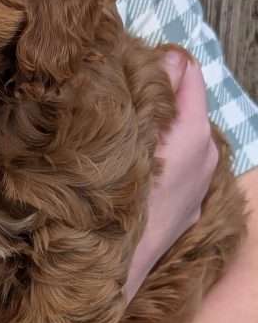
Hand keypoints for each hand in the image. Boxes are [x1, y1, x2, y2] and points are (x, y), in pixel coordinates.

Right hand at [123, 50, 217, 301]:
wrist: (120, 265)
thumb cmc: (118, 195)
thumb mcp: (131, 134)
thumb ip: (150, 92)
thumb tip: (165, 56)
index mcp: (193, 130)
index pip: (186, 71)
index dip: (157, 61)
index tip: (126, 64)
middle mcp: (206, 152)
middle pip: (184, 102)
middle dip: (155, 92)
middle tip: (117, 95)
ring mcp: (201, 180)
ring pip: (180, 132)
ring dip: (156, 122)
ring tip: (121, 128)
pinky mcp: (191, 202)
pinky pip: (178, 159)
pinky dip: (161, 149)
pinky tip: (135, 162)